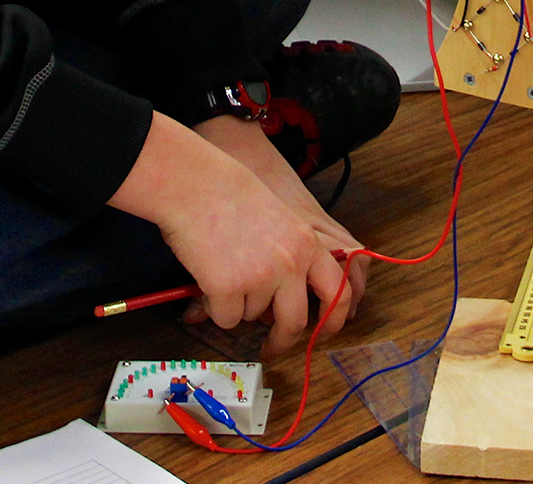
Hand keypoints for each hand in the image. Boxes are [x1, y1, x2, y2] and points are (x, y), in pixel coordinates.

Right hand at [107, 114, 355, 354]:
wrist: (194, 184)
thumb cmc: (229, 197)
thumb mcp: (279, 221)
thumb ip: (291, 257)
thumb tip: (285, 305)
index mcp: (307, 245)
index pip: (338, 293)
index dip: (332, 321)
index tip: (320, 335)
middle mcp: (290, 264)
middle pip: (295, 322)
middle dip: (281, 341)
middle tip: (269, 348)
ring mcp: (260, 277)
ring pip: (252, 317)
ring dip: (237, 305)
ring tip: (221, 267)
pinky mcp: (228, 288)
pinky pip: (226, 318)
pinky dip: (215, 307)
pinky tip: (207, 275)